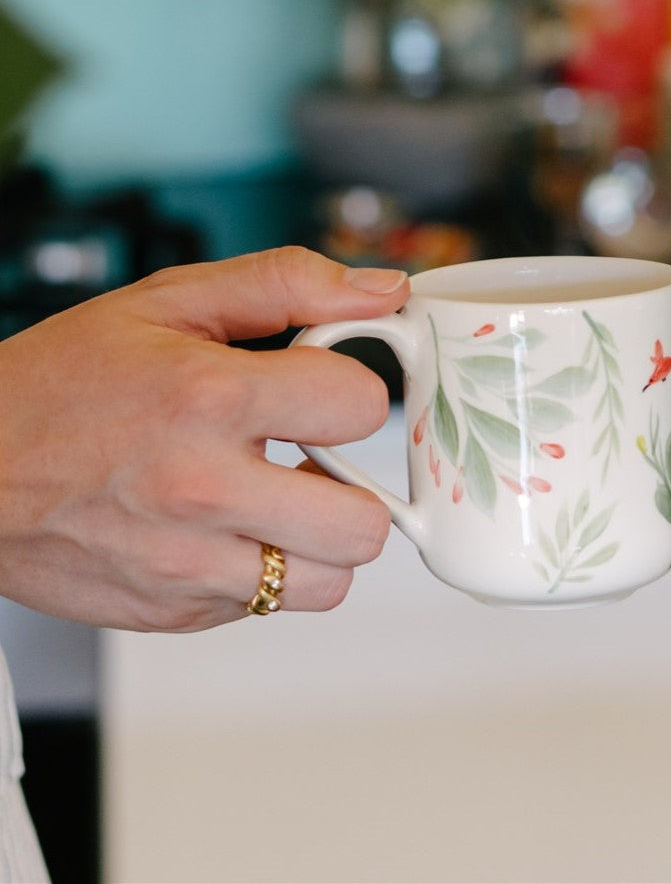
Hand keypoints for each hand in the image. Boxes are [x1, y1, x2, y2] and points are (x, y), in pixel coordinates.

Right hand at [0, 247, 408, 630]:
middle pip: (365, 524)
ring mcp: (186, 565)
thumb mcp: (168, 302)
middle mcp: (203, 490)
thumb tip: (382, 292)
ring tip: (276, 500)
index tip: (325, 391)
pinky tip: (223, 529)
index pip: (362, 407)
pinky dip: (262, 570)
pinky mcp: (171, 612)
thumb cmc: (61, 382)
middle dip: (356, 486)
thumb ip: (286, 284)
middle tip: (315, 460)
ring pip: (329, 582)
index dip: (354, 392)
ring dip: (318, 540)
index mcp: (208, 398)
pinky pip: (267, 604)